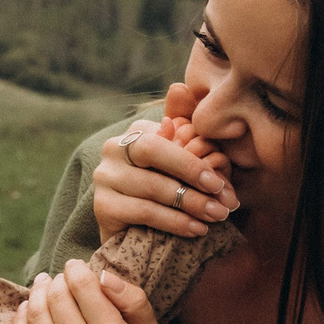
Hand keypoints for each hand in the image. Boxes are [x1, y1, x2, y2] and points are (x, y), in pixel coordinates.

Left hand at [12, 259, 162, 323]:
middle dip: (57, 280)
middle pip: (56, 296)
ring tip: (44, 287)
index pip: (83, 285)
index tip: (75, 267)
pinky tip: (28, 308)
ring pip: (35, 313)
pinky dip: (20, 316)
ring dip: (37, 293)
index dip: (76, 269)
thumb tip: (104, 275)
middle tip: (60, 280)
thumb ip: (135, 300)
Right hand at [92, 83, 235, 239]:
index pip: (165, 138)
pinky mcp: (102, 207)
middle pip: (154, 153)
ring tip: (216, 216)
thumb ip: (184, 127)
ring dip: (190, 204)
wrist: (138, 235)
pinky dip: (175, 222)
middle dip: (191, 175)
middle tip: (221, 198)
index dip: (194, 160)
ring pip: (152, 186)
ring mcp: (104, 178)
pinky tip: (196, 229)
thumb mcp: (180, 162)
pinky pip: (144, 211)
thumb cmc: (168, 195)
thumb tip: (179, 88)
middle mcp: (112, 149)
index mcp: (134, 133)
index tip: (220, 181)